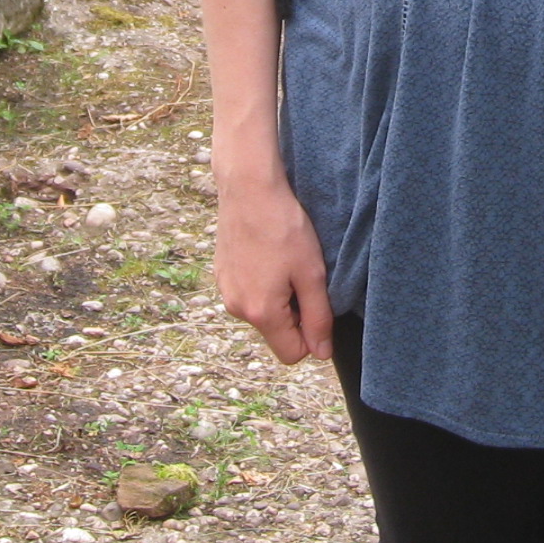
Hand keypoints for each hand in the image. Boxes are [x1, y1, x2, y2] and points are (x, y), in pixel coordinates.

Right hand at [215, 172, 334, 364]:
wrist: (249, 188)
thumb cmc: (283, 227)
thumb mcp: (311, 274)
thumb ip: (318, 318)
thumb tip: (321, 354)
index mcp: (261, 313)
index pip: (291, 354)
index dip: (311, 335)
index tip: (316, 302)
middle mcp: (237, 309)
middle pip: (276, 333)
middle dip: (294, 314)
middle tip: (302, 276)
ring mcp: (226, 291)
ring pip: (262, 313)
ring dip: (279, 297)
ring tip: (285, 261)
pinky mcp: (222, 275)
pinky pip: (248, 294)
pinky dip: (263, 283)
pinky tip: (269, 254)